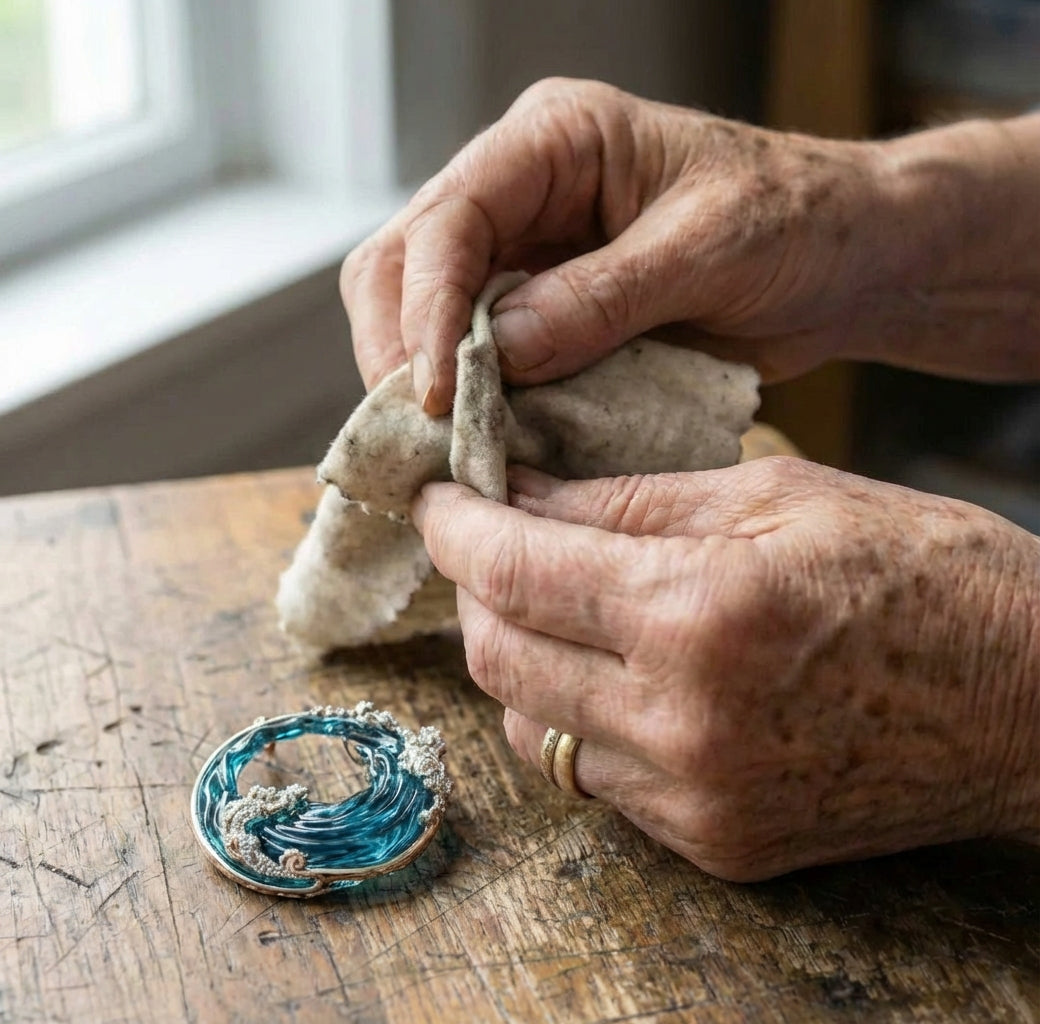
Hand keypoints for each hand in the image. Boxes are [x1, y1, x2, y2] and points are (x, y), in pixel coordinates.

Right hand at [341, 78, 1039, 414]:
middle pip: (404, 262)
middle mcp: (522, 191)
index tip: (434, 395)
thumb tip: (498, 352)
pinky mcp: (543, 311)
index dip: (426, 309)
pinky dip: (472, 400)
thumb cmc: (796, 221)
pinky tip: (483, 440)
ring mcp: (527, 253)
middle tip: (421, 433)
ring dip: (424, 381)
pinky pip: (476, 354)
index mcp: (555, 142)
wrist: (843, 259)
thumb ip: (602, 297)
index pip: (449, 219)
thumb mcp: (708, 248)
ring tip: (445, 447)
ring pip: (423, 312)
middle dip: (400, 348)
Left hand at [412, 459, 1039, 880]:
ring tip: (544, 602)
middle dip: (473, 590)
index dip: (457, 527)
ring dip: (515, 658)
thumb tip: (521, 493)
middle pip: (499, 658)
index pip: (516, 570)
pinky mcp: (714, 842)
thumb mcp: (775, 497)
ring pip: (532, 727)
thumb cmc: (923, 573)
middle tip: (487, 540)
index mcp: (700, 612)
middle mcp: (682, 721)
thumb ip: (629, 501)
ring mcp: (695, 798)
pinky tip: (605, 670)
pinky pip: (593, 778)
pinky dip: (574, 716)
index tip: (437, 498)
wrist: (1030, 703)